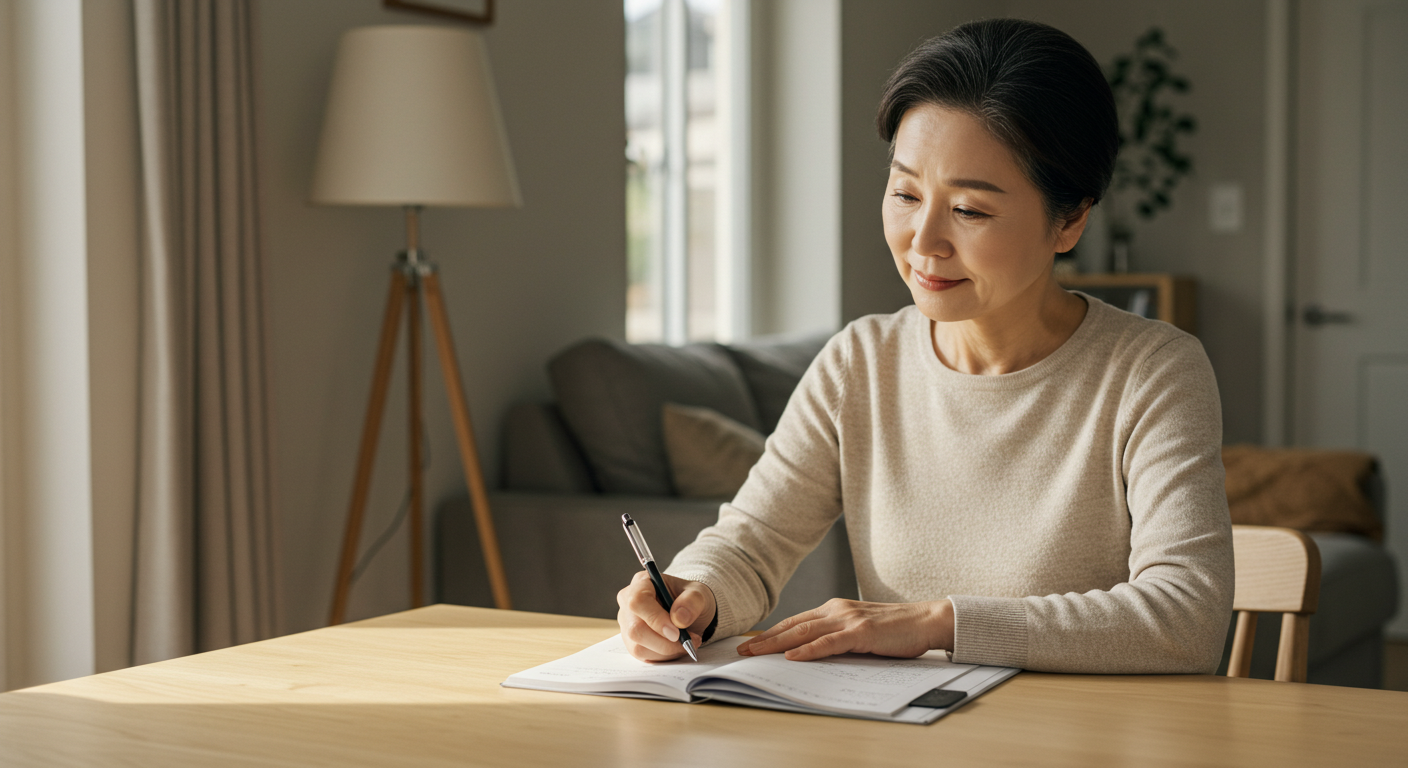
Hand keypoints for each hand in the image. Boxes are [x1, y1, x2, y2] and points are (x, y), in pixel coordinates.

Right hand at [616, 571, 716, 661]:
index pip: (638, 601)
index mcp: (642, 582)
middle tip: (688, 641)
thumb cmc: (690, 599)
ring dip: (667, 650)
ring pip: (638, 647)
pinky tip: (677, 647)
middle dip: (664, 642)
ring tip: (687, 643)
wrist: (689, 612)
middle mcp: (628, 603)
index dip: (655, 619)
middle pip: (635, 629)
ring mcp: (627, 624)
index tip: (676, 632)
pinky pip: (643, 656)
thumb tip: (679, 619)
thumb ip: (692, 601)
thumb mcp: (699, 593)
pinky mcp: (632, 642)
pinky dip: (664, 656)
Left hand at [736, 598, 953, 660]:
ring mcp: (849, 619)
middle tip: (742, 651)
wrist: (926, 620)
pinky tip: (793, 656)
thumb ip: (838, 637)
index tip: (752, 643)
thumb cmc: (895, 629)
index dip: (772, 632)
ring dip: (777, 644)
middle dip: (765, 639)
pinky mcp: (861, 632)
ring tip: (757, 653)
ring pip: (804, 632)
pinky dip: (809, 649)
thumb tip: (812, 654)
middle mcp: (837, 610)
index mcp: (835, 609)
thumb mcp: (860, 630)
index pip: (796, 621)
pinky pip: (829, 642)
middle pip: (793, 625)